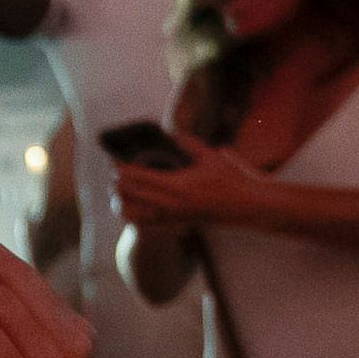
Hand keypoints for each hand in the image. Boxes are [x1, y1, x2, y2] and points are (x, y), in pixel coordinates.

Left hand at [112, 139, 258, 231]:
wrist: (245, 207)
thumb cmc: (230, 180)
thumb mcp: (211, 156)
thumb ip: (189, 143)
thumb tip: (171, 132)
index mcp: (178, 186)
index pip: (141, 178)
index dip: (124, 170)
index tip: (114, 162)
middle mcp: (172, 204)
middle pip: (134, 196)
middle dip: (120, 185)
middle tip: (113, 175)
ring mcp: (174, 217)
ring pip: (138, 214)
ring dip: (125, 203)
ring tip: (117, 194)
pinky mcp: (178, 224)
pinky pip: (150, 224)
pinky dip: (137, 217)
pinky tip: (131, 211)